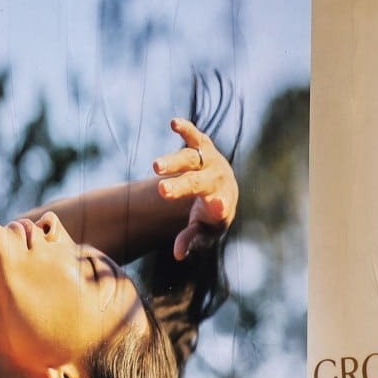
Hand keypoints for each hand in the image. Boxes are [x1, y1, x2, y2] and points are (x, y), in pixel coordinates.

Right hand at [151, 118, 236, 258]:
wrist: (222, 189)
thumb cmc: (210, 216)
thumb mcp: (204, 232)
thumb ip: (191, 240)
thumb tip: (178, 255)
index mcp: (222, 203)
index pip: (220, 207)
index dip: (219, 206)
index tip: (218, 206)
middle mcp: (218, 180)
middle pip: (198, 183)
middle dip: (181, 187)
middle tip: (162, 191)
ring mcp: (210, 162)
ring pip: (191, 160)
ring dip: (174, 162)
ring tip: (155, 167)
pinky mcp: (203, 147)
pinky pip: (195, 137)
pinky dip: (186, 130)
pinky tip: (175, 123)